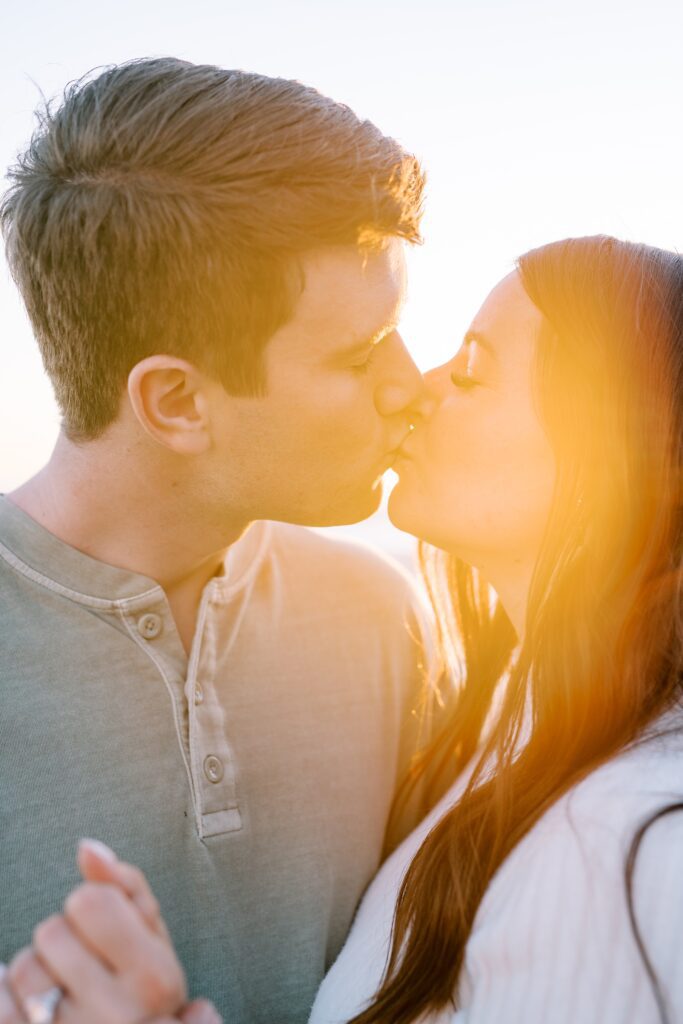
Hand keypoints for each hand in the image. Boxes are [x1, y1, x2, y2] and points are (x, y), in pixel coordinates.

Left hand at [0, 840, 222, 1023]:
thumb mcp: (153, 937)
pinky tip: (33, 1001)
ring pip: (23, 970)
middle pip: (52, 933)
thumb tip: (87, 847)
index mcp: (152, 975)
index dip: (90, 905)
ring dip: (35, 969)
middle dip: (63, 938)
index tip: (102, 927)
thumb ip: (126, 885)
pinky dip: (7, 995)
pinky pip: (1, 1003)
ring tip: (61, 986)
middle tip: (83, 960)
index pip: (91, 902)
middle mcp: (116, 1012)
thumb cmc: (145, 990)